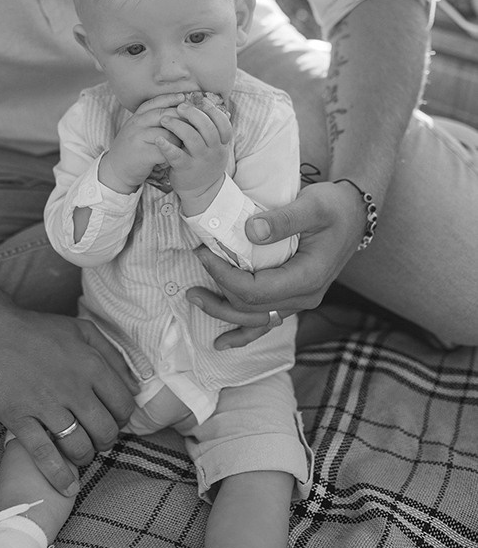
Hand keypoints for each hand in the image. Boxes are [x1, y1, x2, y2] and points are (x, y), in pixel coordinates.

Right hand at [0, 302, 138, 495]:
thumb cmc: (37, 329)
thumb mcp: (82, 330)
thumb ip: (112, 355)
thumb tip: (135, 384)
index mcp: (91, 365)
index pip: (123, 406)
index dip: (121, 419)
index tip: (112, 420)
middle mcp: (73, 387)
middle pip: (105, 431)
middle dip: (105, 441)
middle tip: (97, 439)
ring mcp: (46, 405)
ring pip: (80, 446)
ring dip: (85, 457)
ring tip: (80, 454)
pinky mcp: (19, 418)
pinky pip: (45, 455)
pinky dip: (59, 475)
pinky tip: (67, 487)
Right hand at [100, 93, 184, 191]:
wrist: (115, 170)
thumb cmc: (132, 148)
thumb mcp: (138, 129)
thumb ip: (152, 119)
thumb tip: (177, 106)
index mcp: (137, 117)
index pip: (156, 102)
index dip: (171, 98)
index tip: (184, 98)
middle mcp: (136, 124)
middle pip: (165, 115)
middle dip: (181, 119)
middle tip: (193, 125)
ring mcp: (138, 138)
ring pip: (168, 134)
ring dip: (178, 141)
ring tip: (181, 146)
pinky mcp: (142, 154)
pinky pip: (165, 151)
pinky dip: (171, 155)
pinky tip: (171, 158)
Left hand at [156, 98, 231, 213]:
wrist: (201, 190)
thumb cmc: (204, 161)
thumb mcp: (214, 146)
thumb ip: (211, 127)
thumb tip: (205, 101)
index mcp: (222, 143)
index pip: (223, 122)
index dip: (211, 110)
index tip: (199, 101)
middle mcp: (215, 151)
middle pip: (207, 127)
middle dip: (192, 114)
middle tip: (179, 107)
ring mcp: (201, 160)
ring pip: (192, 138)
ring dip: (177, 125)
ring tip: (164, 119)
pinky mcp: (186, 169)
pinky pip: (177, 155)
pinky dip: (167, 146)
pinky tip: (158, 138)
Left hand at [187, 181, 366, 347]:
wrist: (353, 215)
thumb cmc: (335, 207)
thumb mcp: (313, 205)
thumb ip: (284, 219)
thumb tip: (251, 231)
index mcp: (307, 278)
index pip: (256, 290)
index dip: (224, 276)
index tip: (204, 253)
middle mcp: (304, 297)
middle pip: (250, 308)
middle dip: (217, 292)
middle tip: (194, 263)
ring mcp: (299, 301)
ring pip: (253, 319)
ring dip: (223, 311)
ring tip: (194, 297)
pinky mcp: (292, 297)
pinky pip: (264, 322)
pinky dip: (243, 333)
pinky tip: (222, 343)